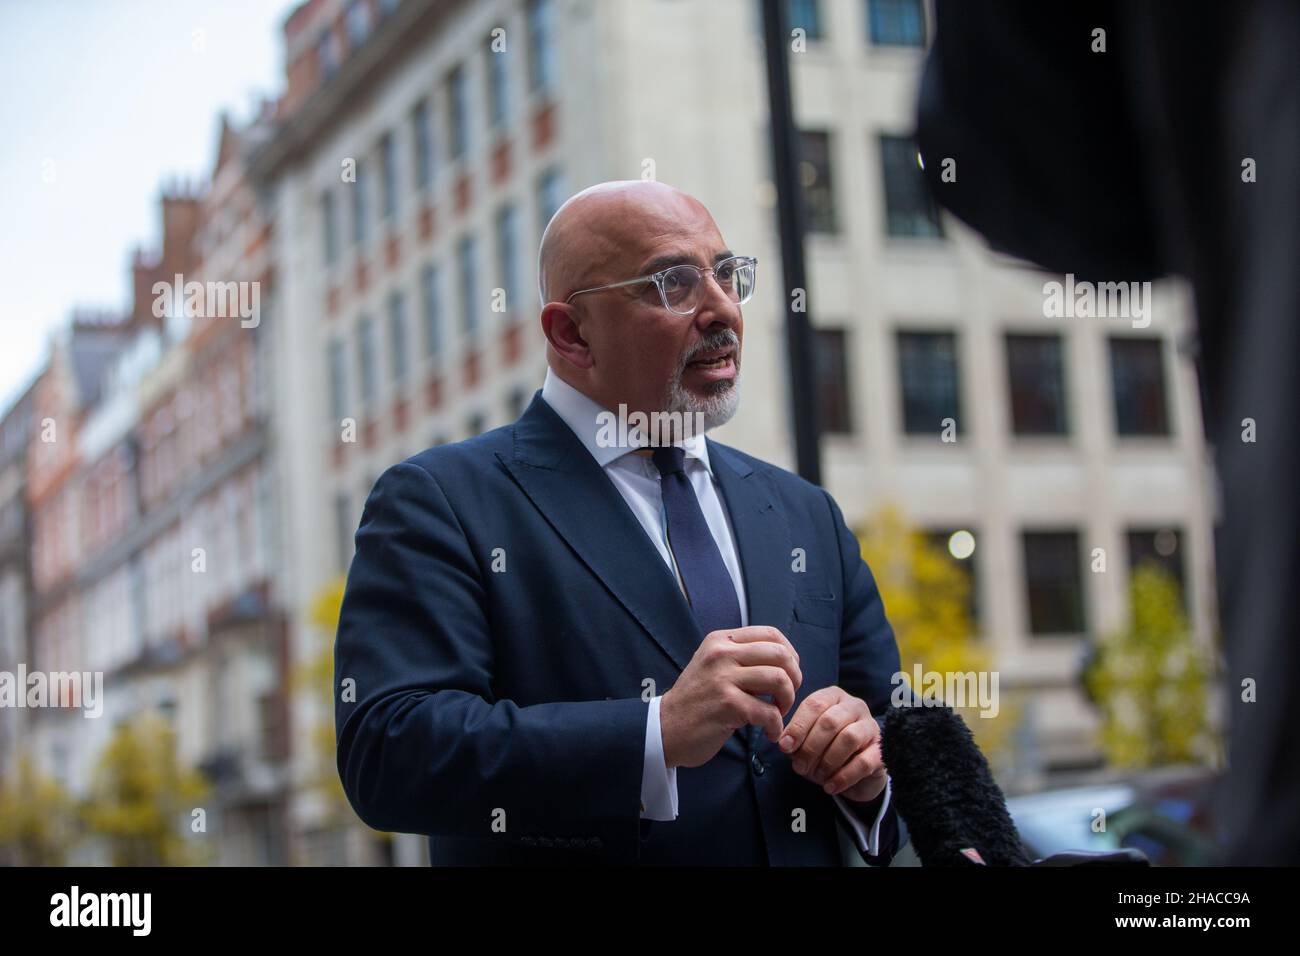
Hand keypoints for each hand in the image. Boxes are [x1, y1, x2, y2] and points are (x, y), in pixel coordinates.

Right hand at [660, 626, 801, 769]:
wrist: (665, 728)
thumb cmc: (696, 700)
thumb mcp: (713, 665)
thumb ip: (742, 658)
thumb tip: (784, 661)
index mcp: (721, 640)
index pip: (770, 634)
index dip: (790, 654)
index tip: (789, 673)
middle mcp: (722, 653)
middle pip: (780, 654)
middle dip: (794, 677)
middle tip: (786, 696)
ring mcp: (723, 678)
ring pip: (779, 679)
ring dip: (787, 700)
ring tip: (778, 713)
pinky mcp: (727, 705)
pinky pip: (769, 712)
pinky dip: (776, 726)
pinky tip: (770, 733)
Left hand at [779, 685, 886, 803]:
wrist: (855, 771)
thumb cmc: (825, 748)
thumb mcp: (807, 740)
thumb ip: (795, 738)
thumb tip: (785, 744)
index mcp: (833, 697)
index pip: (814, 704)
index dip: (798, 726)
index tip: (785, 747)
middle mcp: (855, 706)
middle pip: (830, 721)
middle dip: (811, 747)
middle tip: (799, 767)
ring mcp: (871, 726)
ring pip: (849, 738)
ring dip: (828, 761)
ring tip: (816, 776)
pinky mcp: (882, 750)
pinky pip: (864, 763)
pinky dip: (844, 777)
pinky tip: (830, 787)